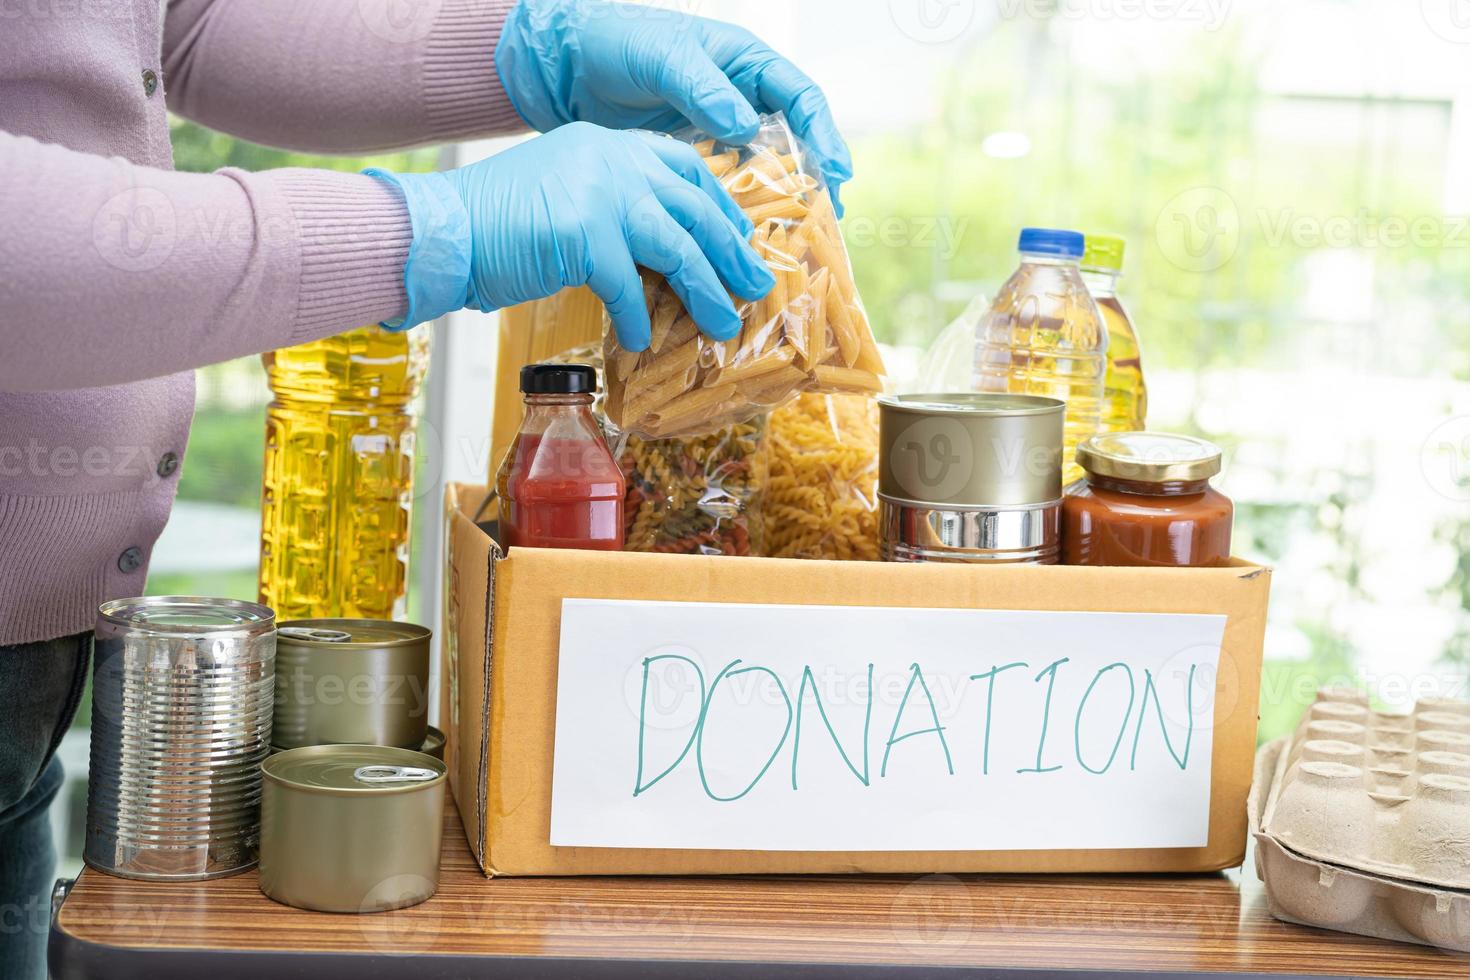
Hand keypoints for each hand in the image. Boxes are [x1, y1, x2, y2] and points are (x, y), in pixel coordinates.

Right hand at [367, 123, 774, 349]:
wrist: (440, 230)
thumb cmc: (495, 223)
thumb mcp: (563, 193)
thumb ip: (610, 206)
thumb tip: (659, 253)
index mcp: (607, 144)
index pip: (684, 165)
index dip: (718, 203)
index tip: (738, 233)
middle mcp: (610, 160)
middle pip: (693, 207)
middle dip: (729, 251)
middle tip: (753, 284)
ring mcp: (599, 194)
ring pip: (677, 246)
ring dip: (705, 291)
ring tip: (723, 324)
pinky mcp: (584, 235)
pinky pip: (629, 287)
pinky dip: (640, 318)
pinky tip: (644, 341)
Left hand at [495, 0, 853, 214]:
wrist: (570, 67)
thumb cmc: (620, 43)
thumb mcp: (664, 58)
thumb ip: (703, 89)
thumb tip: (746, 127)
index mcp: (747, 65)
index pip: (800, 99)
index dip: (823, 135)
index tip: (835, 172)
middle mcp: (743, 101)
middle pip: (793, 142)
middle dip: (812, 181)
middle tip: (824, 219)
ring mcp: (720, 134)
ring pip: (762, 172)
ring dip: (777, 205)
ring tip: (791, 240)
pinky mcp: (695, 162)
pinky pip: (726, 191)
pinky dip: (736, 216)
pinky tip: (740, 243)